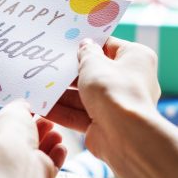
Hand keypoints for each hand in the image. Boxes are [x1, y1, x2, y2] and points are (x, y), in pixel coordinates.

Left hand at [0, 100, 67, 177]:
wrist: (13, 170)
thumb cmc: (4, 138)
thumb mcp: (11, 111)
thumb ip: (19, 107)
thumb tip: (24, 106)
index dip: (15, 121)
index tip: (31, 113)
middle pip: (18, 144)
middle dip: (36, 131)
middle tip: (48, 122)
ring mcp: (11, 175)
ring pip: (33, 157)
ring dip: (47, 143)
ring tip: (56, 134)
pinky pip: (44, 170)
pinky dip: (54, 158)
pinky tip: (60, 148)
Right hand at [48, 37, 159, 160]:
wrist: (124, 135)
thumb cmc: (114, 91)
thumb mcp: (94, 63)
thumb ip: (86, 53)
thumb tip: (85, 46)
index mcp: (136, 58)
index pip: (110, 46)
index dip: (89, 43)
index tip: (68, 41)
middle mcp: (130, 81)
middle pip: (96, 73)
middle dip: (71, 72)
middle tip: (50, 65)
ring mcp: (117, 105)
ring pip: (85, 96)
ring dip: (63, 94)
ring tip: (40, 86)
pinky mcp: (104, 124)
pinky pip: (80, 115)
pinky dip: (63, 112)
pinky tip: (43, 107)